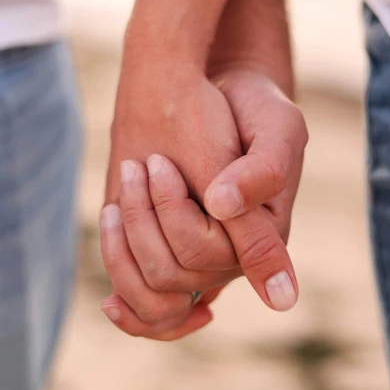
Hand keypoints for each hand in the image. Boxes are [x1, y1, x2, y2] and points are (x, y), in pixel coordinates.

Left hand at [102, 61, 306, 331]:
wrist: (228, 96)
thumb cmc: (259, 108)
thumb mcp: (278, 127)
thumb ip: (263, 171)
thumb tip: (221, 207)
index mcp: (263, 238)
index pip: (205, 253)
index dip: (171, 213)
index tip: (157, 161)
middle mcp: (231, 259)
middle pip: (172, 277)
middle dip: (143, 217)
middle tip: (139, 162)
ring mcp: (200, 258)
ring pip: (151, 293)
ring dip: (124, 240)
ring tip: (126, 176)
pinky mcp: (172, 249)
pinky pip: (140, 293)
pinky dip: (119, 262)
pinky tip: (111, 219)